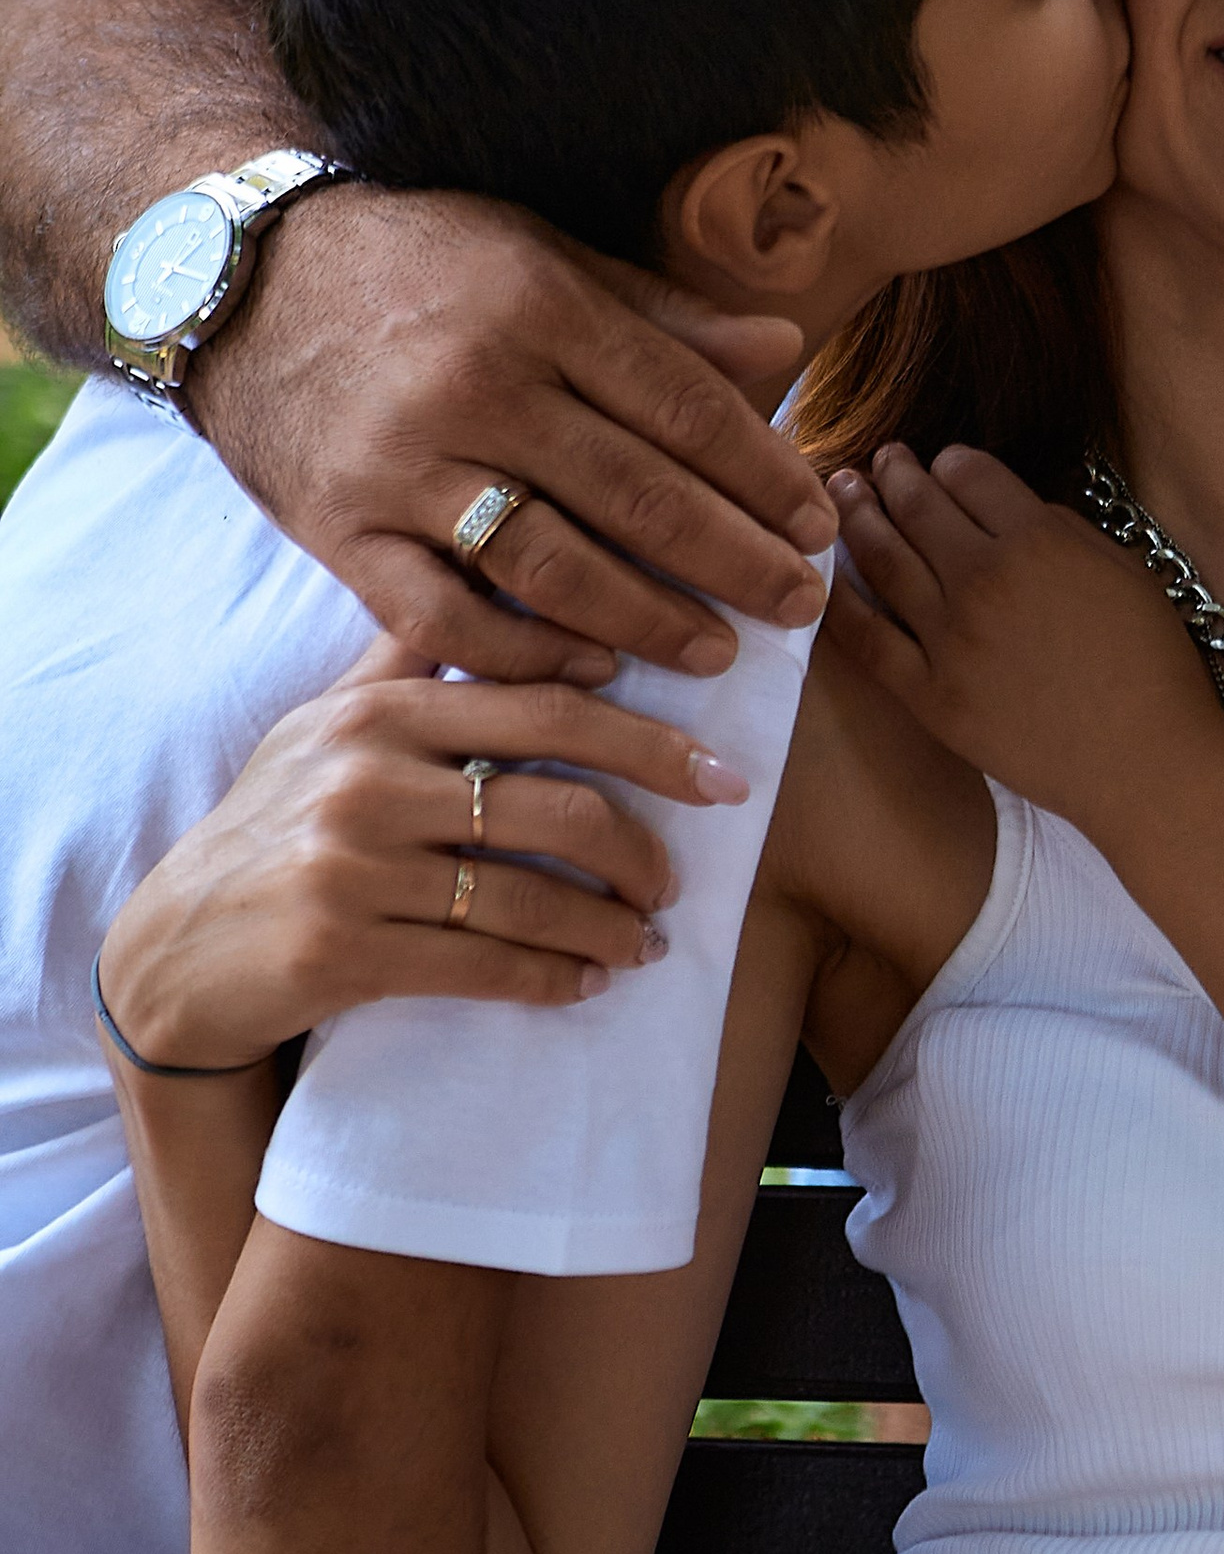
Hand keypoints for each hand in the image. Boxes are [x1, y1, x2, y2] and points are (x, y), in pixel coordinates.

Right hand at [98, 635, 751, 1068]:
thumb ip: (405, 665)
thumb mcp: (322, 730)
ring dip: (610, 926)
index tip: (721, 773)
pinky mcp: (343, 951)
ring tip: (645, 942)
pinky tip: (588, 982)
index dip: (649, 740)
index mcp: (379, 712)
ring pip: (531, 895)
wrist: (171, 952)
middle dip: (643, 846)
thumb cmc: (271, 830)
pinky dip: (555, 977)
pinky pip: (487, 964)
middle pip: (556, 803)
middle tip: (681, 879)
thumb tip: (497, 572)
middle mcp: (365, 778)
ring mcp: (352, 866)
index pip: (546, 708)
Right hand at [191, 181, 837, 683]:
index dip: (762, 474)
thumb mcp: (542, 258)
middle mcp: (475, 387)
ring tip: (717, 648)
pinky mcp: (341, 530)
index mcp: (538, 307)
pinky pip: (444, 615)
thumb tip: (784, 352)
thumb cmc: (416, 266)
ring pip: (551, 563)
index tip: (818, 524)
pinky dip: (521, 651)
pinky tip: (592, 667)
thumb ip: (664, 316)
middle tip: (800, 603)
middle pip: (635, 493)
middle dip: (734, 558)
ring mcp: (402, 466)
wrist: (238, 279)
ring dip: (648, 616)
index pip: (681, 405)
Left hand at [830, 441, 1223, 821]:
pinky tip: (826, 577)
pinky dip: (842, 602)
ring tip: (843, 492)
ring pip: (883, 560)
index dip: (951, 461)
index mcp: (1038, 541)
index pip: (970, 473)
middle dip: (894, 473)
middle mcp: (984, 580)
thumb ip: (1065, 530)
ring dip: (858, 517)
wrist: (1144, 762)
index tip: (943, 464)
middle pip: (918, 506)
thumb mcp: (1127, 571)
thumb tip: (1013, 512)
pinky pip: (868, 640)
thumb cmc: (1153, 667)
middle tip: (880, 461)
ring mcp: (950, 639)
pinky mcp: (930, 695)